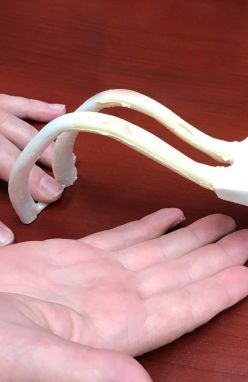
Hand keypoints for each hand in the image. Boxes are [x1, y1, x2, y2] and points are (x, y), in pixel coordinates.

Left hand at [0, 93, 65, 243]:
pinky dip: (37, 108)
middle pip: (17, 144)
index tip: (53, 194)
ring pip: (21, 125)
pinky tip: (59, 110)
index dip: (30, 180)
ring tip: (67, 160)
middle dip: (44, 162)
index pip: (6, 163)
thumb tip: (6, 240)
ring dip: (47, 142)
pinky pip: (17, 101)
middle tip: (66, 181)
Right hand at [0, 209, 247, 381]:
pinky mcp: (72, 258)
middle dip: (219, 256)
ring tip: (224, 224)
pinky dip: (151, 226)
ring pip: (160, 253)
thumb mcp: (29, 363)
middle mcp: (113, 302)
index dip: (218, 292)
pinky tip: (172, 218)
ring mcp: (96, 278)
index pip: (181, 309)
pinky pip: (124, 238)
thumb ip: (88, 378)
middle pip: (181, 276)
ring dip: (194, 238)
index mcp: (112, 328)